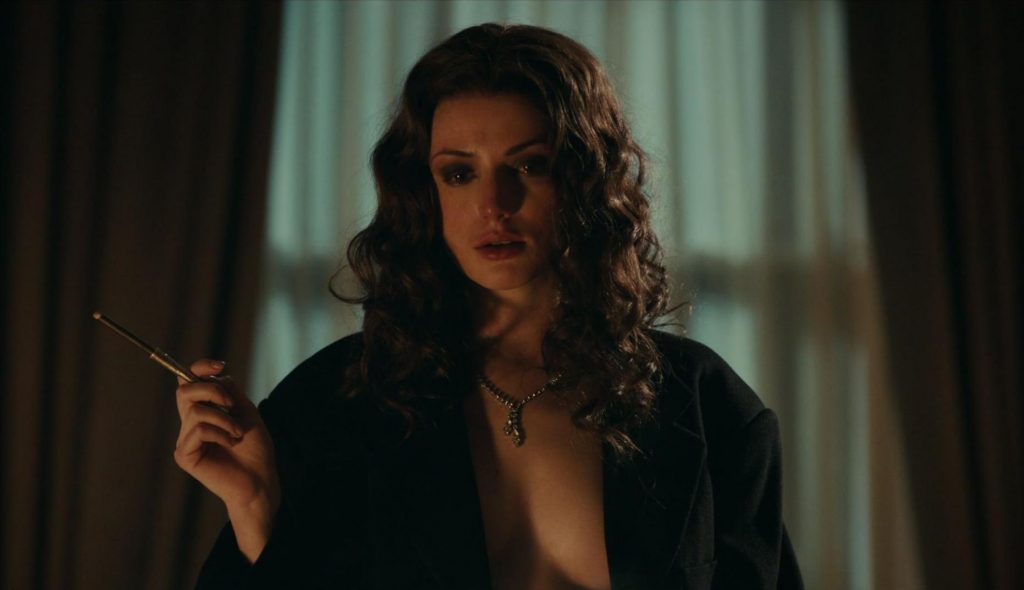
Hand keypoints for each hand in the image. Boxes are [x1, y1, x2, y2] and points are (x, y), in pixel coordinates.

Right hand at [174, 359, 279, 561]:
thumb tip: (215, 374)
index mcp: (204, 412)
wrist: (260, 478)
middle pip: (185, 390)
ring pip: (196, 410)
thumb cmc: (256, 448)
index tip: (219, 365)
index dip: (199, 368)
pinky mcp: (184, 455)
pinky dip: (219, 433)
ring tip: (237, 433)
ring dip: (223, 419)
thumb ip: (229, 391)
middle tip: (231, 406)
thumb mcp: (245, 411)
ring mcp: (186, 440)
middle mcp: (191, 424)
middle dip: (211, 390)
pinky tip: (230, 444)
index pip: (188, 382)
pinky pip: (198, 430)